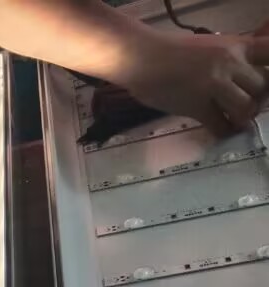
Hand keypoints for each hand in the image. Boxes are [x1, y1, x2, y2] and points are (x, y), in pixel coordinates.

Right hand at [123, 31, 268, 136]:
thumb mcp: (210, 46)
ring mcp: (214, 85)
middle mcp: (230, 63)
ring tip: (233, 120)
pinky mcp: (197, 106)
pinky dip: (223, 131)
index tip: (264, 85)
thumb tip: (243, 78)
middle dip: (256, 99)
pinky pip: (220, 125)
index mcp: (236, 45)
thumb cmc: (171, 52)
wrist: (141, 57)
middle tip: (245, 106)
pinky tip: (220, 130)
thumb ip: (230, 60)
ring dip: (242, 117)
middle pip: (261, 86)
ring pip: (245, 107)